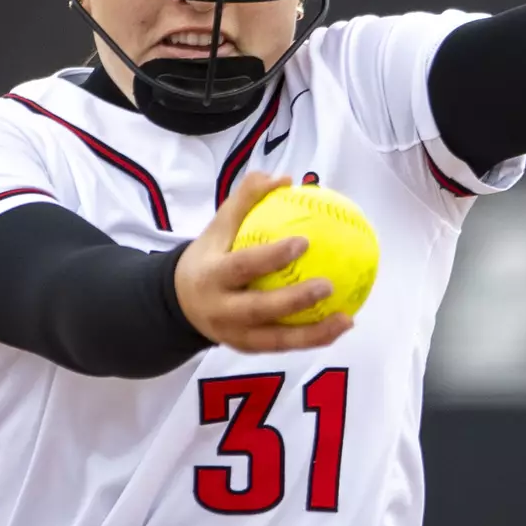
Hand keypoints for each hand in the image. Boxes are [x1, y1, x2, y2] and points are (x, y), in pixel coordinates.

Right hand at [173, 171, 354, 352]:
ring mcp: (234, 335)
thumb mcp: (218, 226)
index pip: (242, 266)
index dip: (271, 256)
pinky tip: (341, 325)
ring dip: (313, 333)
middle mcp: (220, 310)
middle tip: (328, 285)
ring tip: (346, 319)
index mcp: (211, 276)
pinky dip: (312, 338)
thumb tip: (285, 177)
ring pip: (275, 340)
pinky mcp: (248, 348)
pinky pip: (283, 347)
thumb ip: (247, 199)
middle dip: (293, 301)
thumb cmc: (208, 257)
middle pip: (258, 309)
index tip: (304, 241)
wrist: (178, 303)